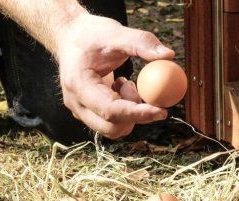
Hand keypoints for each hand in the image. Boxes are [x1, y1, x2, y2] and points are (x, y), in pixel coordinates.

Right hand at [56, 14, 174, 138]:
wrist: (70, 39)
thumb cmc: (90, 35)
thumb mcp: (115, 33)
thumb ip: (141, 42)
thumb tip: (168, 55)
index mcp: (78, 85)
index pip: (110, 110)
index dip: (137, 114)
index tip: (162, 111)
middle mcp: (76, 103)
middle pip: (110, 128)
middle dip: (134, 115)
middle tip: (141, 90)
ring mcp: (79, 110)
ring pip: (111, 129)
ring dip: (128, 113)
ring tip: (124, 84)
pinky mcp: (86, 112)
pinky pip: (109, 123)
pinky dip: (123, 111)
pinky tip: (118, 89)